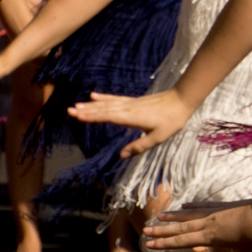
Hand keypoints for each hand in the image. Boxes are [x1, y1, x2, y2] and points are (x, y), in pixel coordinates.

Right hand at [67, 88, 193, 158]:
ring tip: (76, 105)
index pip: (107, 117)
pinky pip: (115, 99)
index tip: (77, 116)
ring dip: (91, 105)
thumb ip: (139, 146)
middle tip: (69, 111)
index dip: (92, 117)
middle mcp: (127, 109)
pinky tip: (94, 95)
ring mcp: (130, 103)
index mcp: (131, 118)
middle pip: (104, 110)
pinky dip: (104, 98)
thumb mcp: (158, 138)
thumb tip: (121, 155)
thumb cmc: (172, 120)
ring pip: (107, 104)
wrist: (182, 100)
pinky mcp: (134, 101)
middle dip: (86, 111)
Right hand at [143, 198, 251, 251]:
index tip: (151, 245)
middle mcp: (207, 224)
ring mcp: (212, 213)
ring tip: (158, 217)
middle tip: (145, 231)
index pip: (183, 241)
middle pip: (180, 228)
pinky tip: (184, 205)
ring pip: (187, 215)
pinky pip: (202, 205)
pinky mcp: (219, 205)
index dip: (166, 244)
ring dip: (172, 216)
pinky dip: (192, 205)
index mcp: (210, 237)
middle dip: (162, 231)